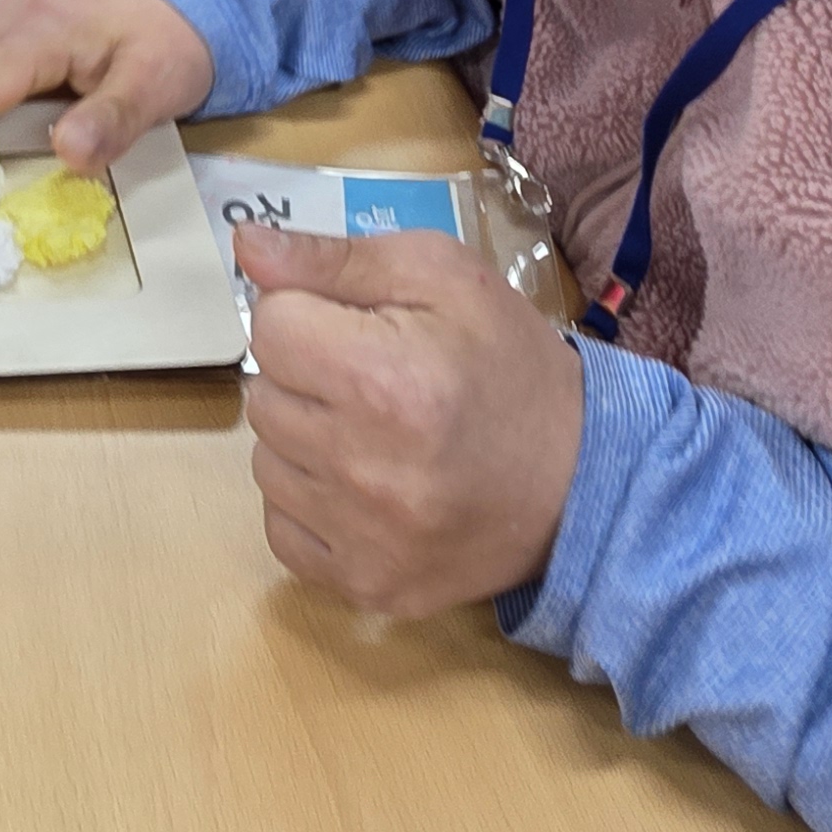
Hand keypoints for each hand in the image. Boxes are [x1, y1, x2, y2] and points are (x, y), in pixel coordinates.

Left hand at [242, 228, 585, 617]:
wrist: (583, 479)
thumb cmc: (510, 364)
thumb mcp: (442, 277)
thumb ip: (334, 258)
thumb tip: (248, 245)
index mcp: (383, 378)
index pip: (271, 326)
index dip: (311, 314)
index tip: (360, 328)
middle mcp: (364, 467)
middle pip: (263, 394)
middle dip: (307, 376)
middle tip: (376, 380)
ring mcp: (363, 538)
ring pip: (267, 461)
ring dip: (306, 440)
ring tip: (376, 433)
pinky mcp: (365, 585)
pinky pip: (284, 528)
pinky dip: (313, 502)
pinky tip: (367, 485)